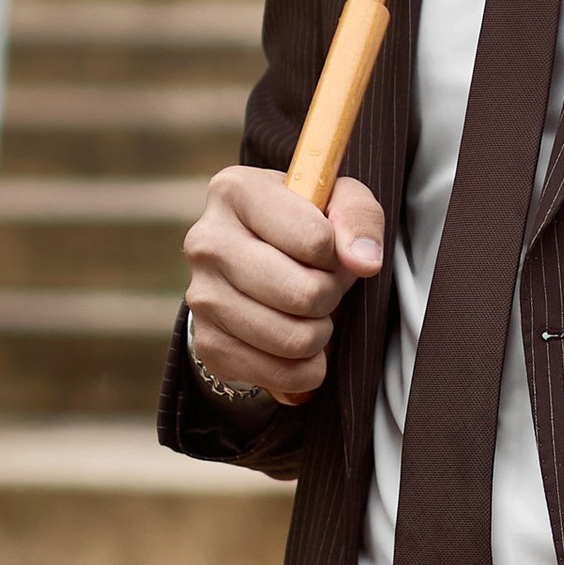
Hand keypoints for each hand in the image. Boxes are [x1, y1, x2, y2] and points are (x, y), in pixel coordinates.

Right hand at [182, 164, 383, 407]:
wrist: (252, 264)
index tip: (328, 251)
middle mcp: (206, 241)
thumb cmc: (301, 226)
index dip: (337, 254)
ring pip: (293, 339)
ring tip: (309, 312)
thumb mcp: (336, 201)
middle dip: (330, 296)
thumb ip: (359, 216)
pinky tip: (296, 343)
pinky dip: (304, 367)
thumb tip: (363, 261)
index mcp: (235, 191)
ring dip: (319, 333)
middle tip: (323, 286)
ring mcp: (200, 296)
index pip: (314, 239)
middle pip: (303, 294)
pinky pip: (279, 373)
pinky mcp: (206, 344)